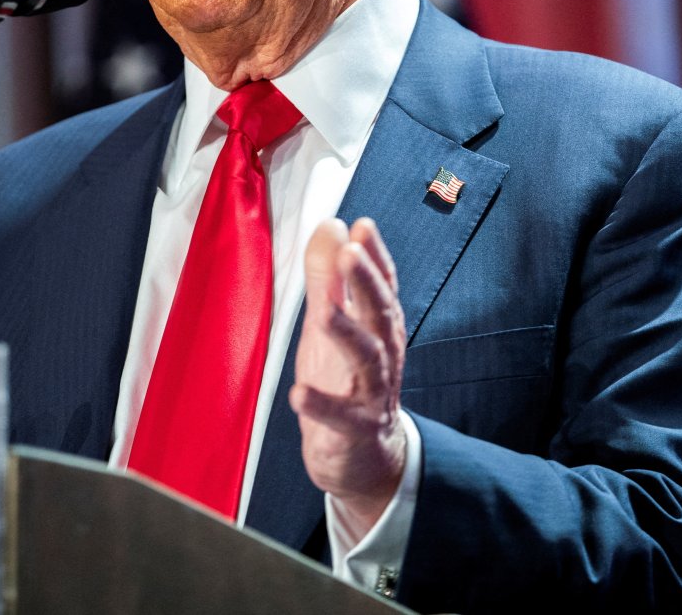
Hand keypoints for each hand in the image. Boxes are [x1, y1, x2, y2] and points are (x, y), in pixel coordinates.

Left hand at [289, 217, 407, 536]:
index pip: (382, 285)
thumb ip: (327, 276)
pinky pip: (342, 418)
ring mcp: (372, 393)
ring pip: (367, 359)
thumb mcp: (332, 323)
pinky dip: (322, 406)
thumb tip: (332, 224)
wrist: (362, 458)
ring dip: (346, 333)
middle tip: (351, 253)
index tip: (363, 225)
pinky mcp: (356, 430)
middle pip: (379, 314)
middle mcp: (383, 355)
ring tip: (323, 313)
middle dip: (366, 283)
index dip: (374, 256)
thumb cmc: (344, 380)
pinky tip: (299, 393)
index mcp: (378, 326)